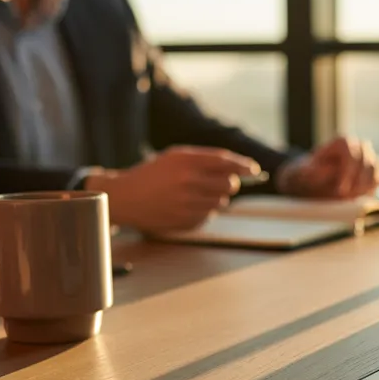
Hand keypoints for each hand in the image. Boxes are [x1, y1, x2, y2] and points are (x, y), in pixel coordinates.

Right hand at [86, 145, 258, 231]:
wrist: (125, 197)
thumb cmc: (153, 174)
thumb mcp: (175, 158)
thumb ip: (205, 161)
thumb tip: (240, 170)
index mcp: (184, 160)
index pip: (225, 161)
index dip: (243, 166)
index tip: (254, 170)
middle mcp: (187, 181)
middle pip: (229, 184)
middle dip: (231, 183)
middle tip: (224, 183)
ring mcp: (186, 203)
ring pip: (221, 202)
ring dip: (216, 198)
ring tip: (196, 194)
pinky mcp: (184, 221)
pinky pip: (208, 217)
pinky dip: (204, 211)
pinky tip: (186, 207)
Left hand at [278, 137, 378, 198]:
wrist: (317, 182)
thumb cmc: (310, 174)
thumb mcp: (305, 172)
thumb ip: (313, 170)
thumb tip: (324, 169)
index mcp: (343, 142)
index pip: (351, 153)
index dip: (348, 172)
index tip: (341, 190)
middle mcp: (359, 147)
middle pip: (367, 162)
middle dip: (357, 183)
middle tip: (345, 198)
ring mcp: (370, 158)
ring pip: (376, 171)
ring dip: (365, 188)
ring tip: (350, 199)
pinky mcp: (375, 172)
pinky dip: (372, 190)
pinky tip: (358, 198)